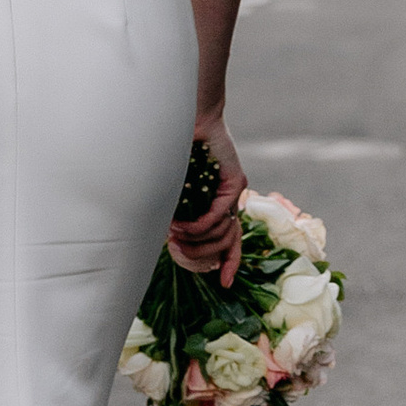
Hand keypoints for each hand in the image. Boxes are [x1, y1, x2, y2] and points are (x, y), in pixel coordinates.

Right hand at [165, 113, 245, 283]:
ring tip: (173, 232)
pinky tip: (181, 223)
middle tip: (177, 250)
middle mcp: (232, 202)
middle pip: (228, 244)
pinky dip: (199, 224)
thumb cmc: (176, 153)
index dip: (230, 264)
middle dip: (201, 255)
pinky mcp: (235, 182)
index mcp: (220, 206)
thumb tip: (168, 239)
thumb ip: (179, 213)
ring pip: (222, 233)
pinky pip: (219, 216)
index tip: (223, 284)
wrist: (188, 121)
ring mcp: (236, 192)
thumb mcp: (177, 192)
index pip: (233, 242)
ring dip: (195, 239)